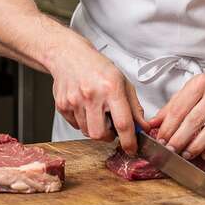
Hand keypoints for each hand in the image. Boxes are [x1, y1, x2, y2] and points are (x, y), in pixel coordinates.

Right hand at [48, 39, 146, 153]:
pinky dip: (82, 122)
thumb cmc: (97, 67)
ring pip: (87, 132)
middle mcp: (91, 95)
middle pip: (100, 134)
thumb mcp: (122, 82)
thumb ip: (134, 107)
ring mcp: (74, 101)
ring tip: (96, 112)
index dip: (129, 141)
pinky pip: (75, 125)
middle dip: (108, 137)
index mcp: (111, 88)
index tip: (132, 149)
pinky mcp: (62, 106)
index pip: (123, 123)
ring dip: (95, 128)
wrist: (69, 56)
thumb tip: (142, 127)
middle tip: (111, 128)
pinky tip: (84, 108)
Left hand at [149, 70, 204, 160]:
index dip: (169, 127)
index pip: (180, 108)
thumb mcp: (188, 91)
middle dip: (181, 138)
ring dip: (197, 145)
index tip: (161, 139)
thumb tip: (152, 124)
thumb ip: (170, 108)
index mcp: (200, 84)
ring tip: (186, 154)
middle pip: (195, 120)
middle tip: (171, 150)